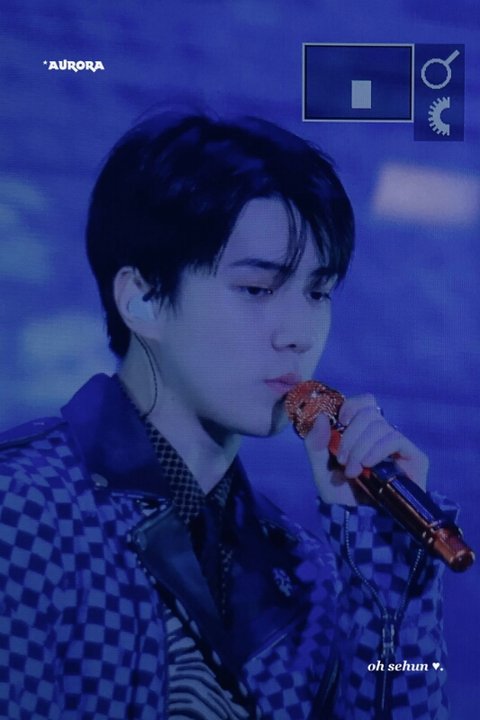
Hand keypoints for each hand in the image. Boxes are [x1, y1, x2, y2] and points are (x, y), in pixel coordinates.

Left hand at [304, 393, 428, 505]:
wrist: (362, 526)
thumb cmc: (343, 499)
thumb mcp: (321, 472)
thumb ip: (315, 445)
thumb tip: (323, 417)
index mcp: (361, 433)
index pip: (364, 403)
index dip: (352, 406)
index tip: (341, 422)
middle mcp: (382, 436)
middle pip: (369, 412)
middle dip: (350, 436)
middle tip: (342, 460)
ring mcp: (399, 447)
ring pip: (380, 426)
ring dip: (360, 448)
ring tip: (353, 472)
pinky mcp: (415, 458)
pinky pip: (396, 439)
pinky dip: (378, 449)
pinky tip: (368, 466)